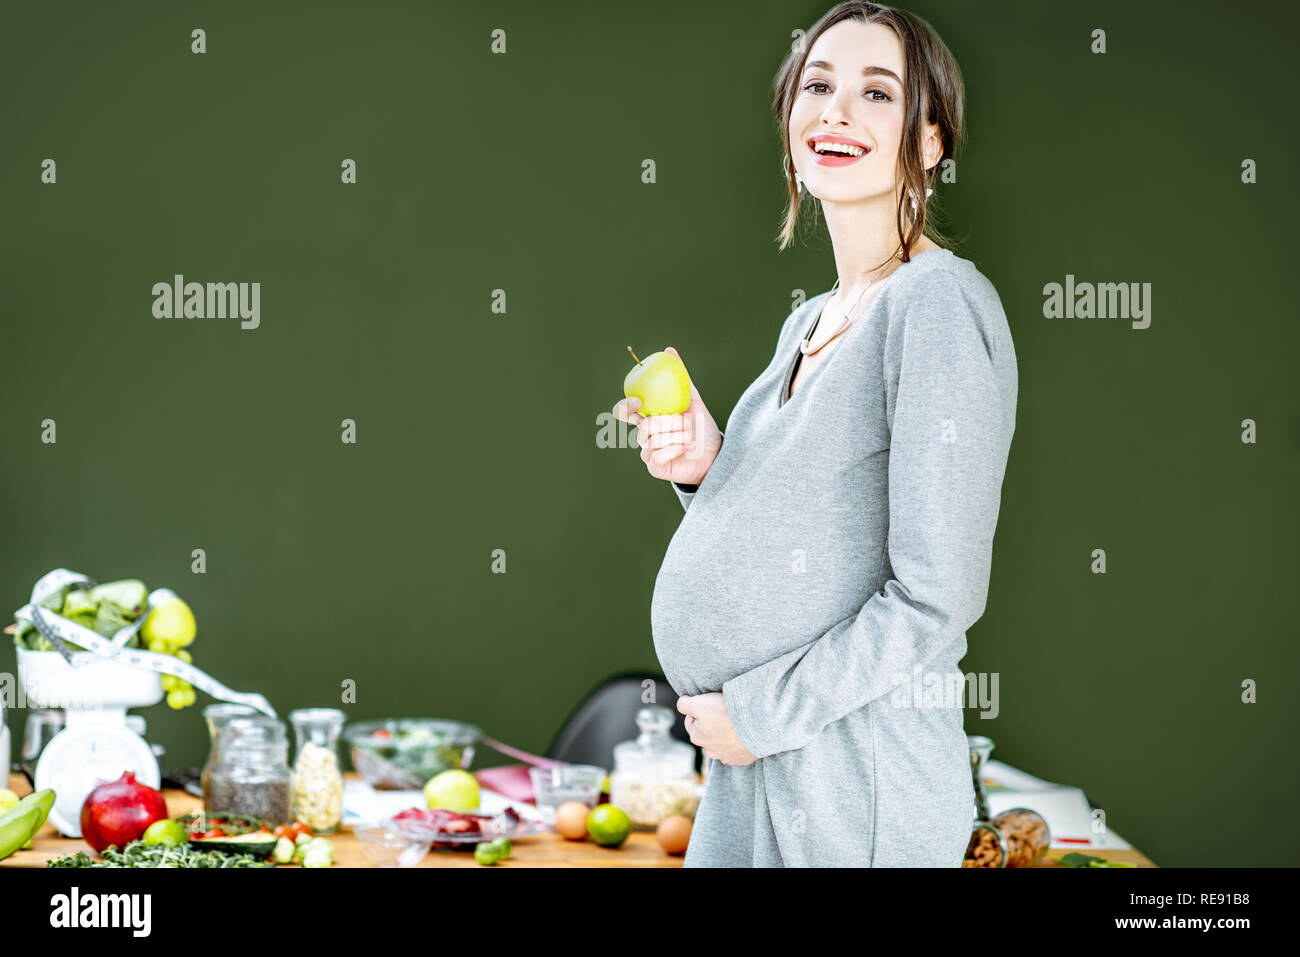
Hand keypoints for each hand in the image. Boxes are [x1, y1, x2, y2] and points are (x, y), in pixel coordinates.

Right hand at [612, 347, 722, 486]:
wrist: (715, 454)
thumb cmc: (702, 428)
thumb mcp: (692, 399)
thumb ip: (680, 377)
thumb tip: (669, 350)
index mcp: (649, 418)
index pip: (624, 411)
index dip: (625, 406)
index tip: (638, 402)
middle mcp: (645, 435)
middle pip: (643, 426)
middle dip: (666, 422)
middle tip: (681, 420)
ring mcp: (648, 452)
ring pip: (652, 440)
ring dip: (677, 435)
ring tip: (691, 435)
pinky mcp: (655, 467)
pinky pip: (657, 455)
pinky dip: (675, 449)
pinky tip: (687, 447)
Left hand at [677, 692, 756, 766]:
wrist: (755, 726)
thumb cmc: (725, 713)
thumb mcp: (698, 703)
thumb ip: (684, 704)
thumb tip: (682, 703)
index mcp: (696, 737)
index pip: (691, 721)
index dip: (698, 711)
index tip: (709, 704)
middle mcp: (709, 751)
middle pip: (705, 734)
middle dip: (710, 724)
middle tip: (722, 712)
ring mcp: (726, 757)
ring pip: (720, 744)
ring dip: (724, 735)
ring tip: (734, 723)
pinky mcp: (740, 760)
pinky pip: (736, 751)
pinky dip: (737, 743)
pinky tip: (742, 734)